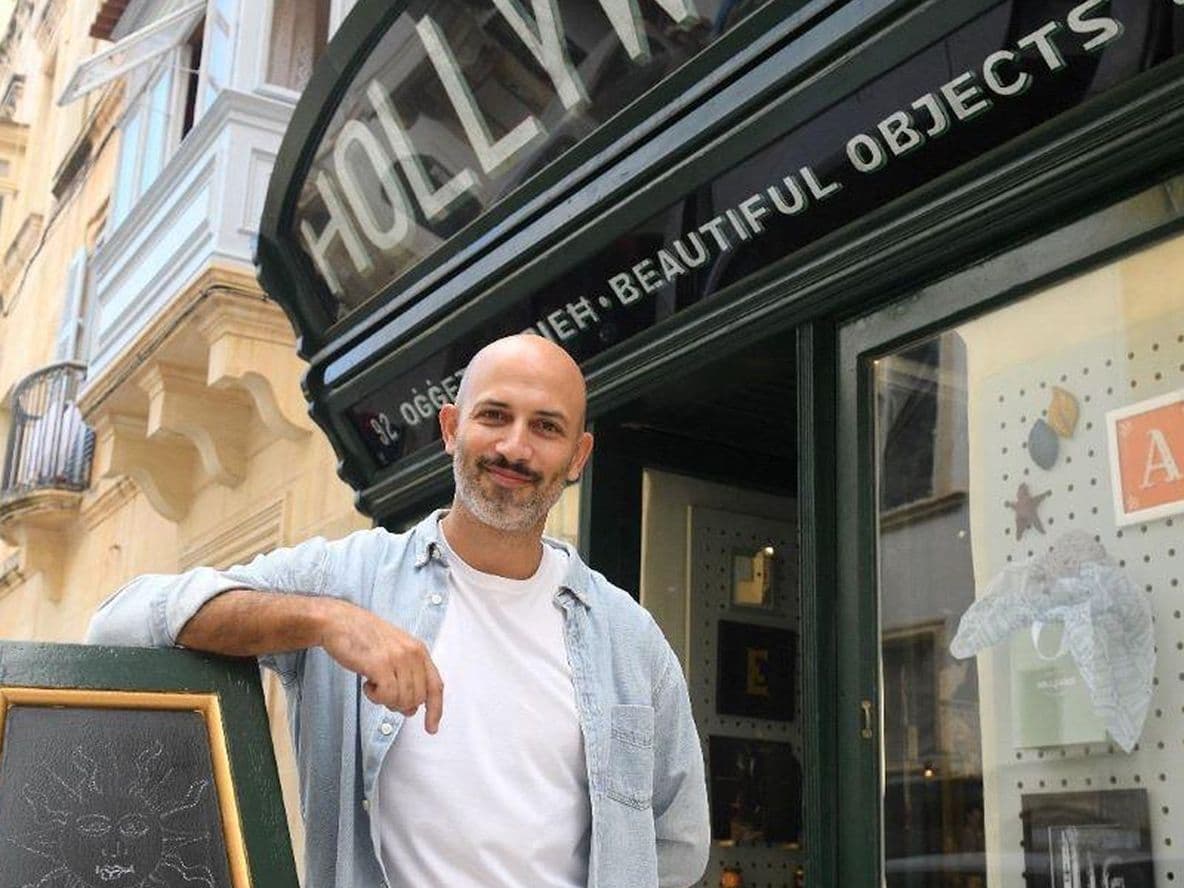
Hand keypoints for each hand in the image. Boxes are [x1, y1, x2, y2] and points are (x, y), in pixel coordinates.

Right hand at [318, 600, 443, 732]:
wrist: (339, 622)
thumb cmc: (363, 637)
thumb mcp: (393, 652)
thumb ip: (406, 678)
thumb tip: (411, 709)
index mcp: (418, 649)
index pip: (435, 686)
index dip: (435, 710)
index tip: (431, 728)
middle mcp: (412, 653)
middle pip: (418, 697)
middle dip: (400, 704)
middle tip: (382, 694)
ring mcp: (397, 658)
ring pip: (402, 699)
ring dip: (385, 700)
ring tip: (373, 684)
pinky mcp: (380, 665)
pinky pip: (387, 696)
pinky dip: (375, 697)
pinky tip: (366, 685)